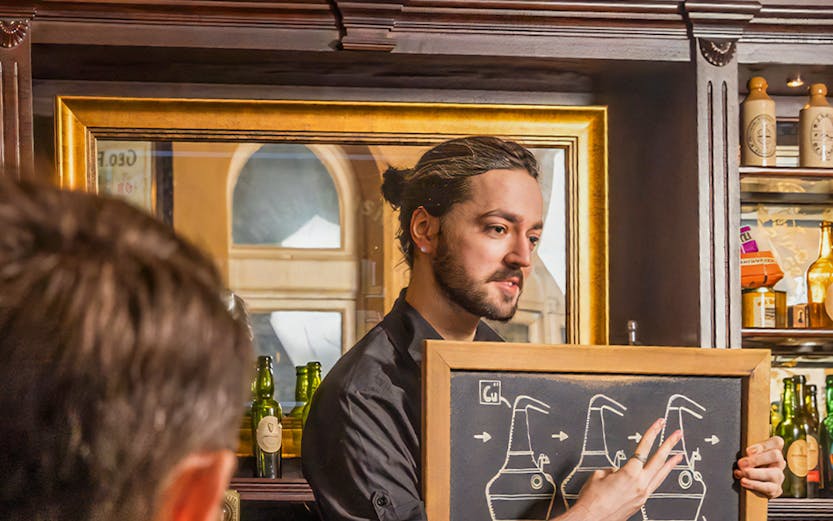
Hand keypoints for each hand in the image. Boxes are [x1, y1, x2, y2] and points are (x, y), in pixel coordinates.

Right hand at [556, 418, 682, 520]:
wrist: (591, 518)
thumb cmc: (592, 498)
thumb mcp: (599, 475)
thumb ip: (613, 469)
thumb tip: (619, 471)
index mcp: (630, 472)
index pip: (644, 448)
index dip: (652, 433)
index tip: (659, 424)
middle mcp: (640, 483)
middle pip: (659, 460)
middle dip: (669, 444)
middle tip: (677, 434)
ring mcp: (643, 494)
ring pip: (661, 475)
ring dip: (671, 463)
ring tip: (679, 455)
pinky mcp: (640, 503)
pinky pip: (654, 485)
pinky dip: (660, 477)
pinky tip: (660, 474)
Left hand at [733, 436, 784, 498]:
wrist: (752, 485)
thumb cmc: (748, 465)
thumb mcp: (747, 455)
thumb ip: (750, 452)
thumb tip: (750, 453)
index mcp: (773, 450)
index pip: (777, 442)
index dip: (763, 445)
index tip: (748, 451)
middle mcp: (779, 463)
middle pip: (776, 455)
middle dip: (757, 459)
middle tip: (741, 463)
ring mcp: (778, 476)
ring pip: (774, 473)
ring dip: (755, 473)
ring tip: (741, 473)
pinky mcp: (775, 489)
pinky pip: (768, 487)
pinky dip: (754, 485)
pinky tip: (744, 482)